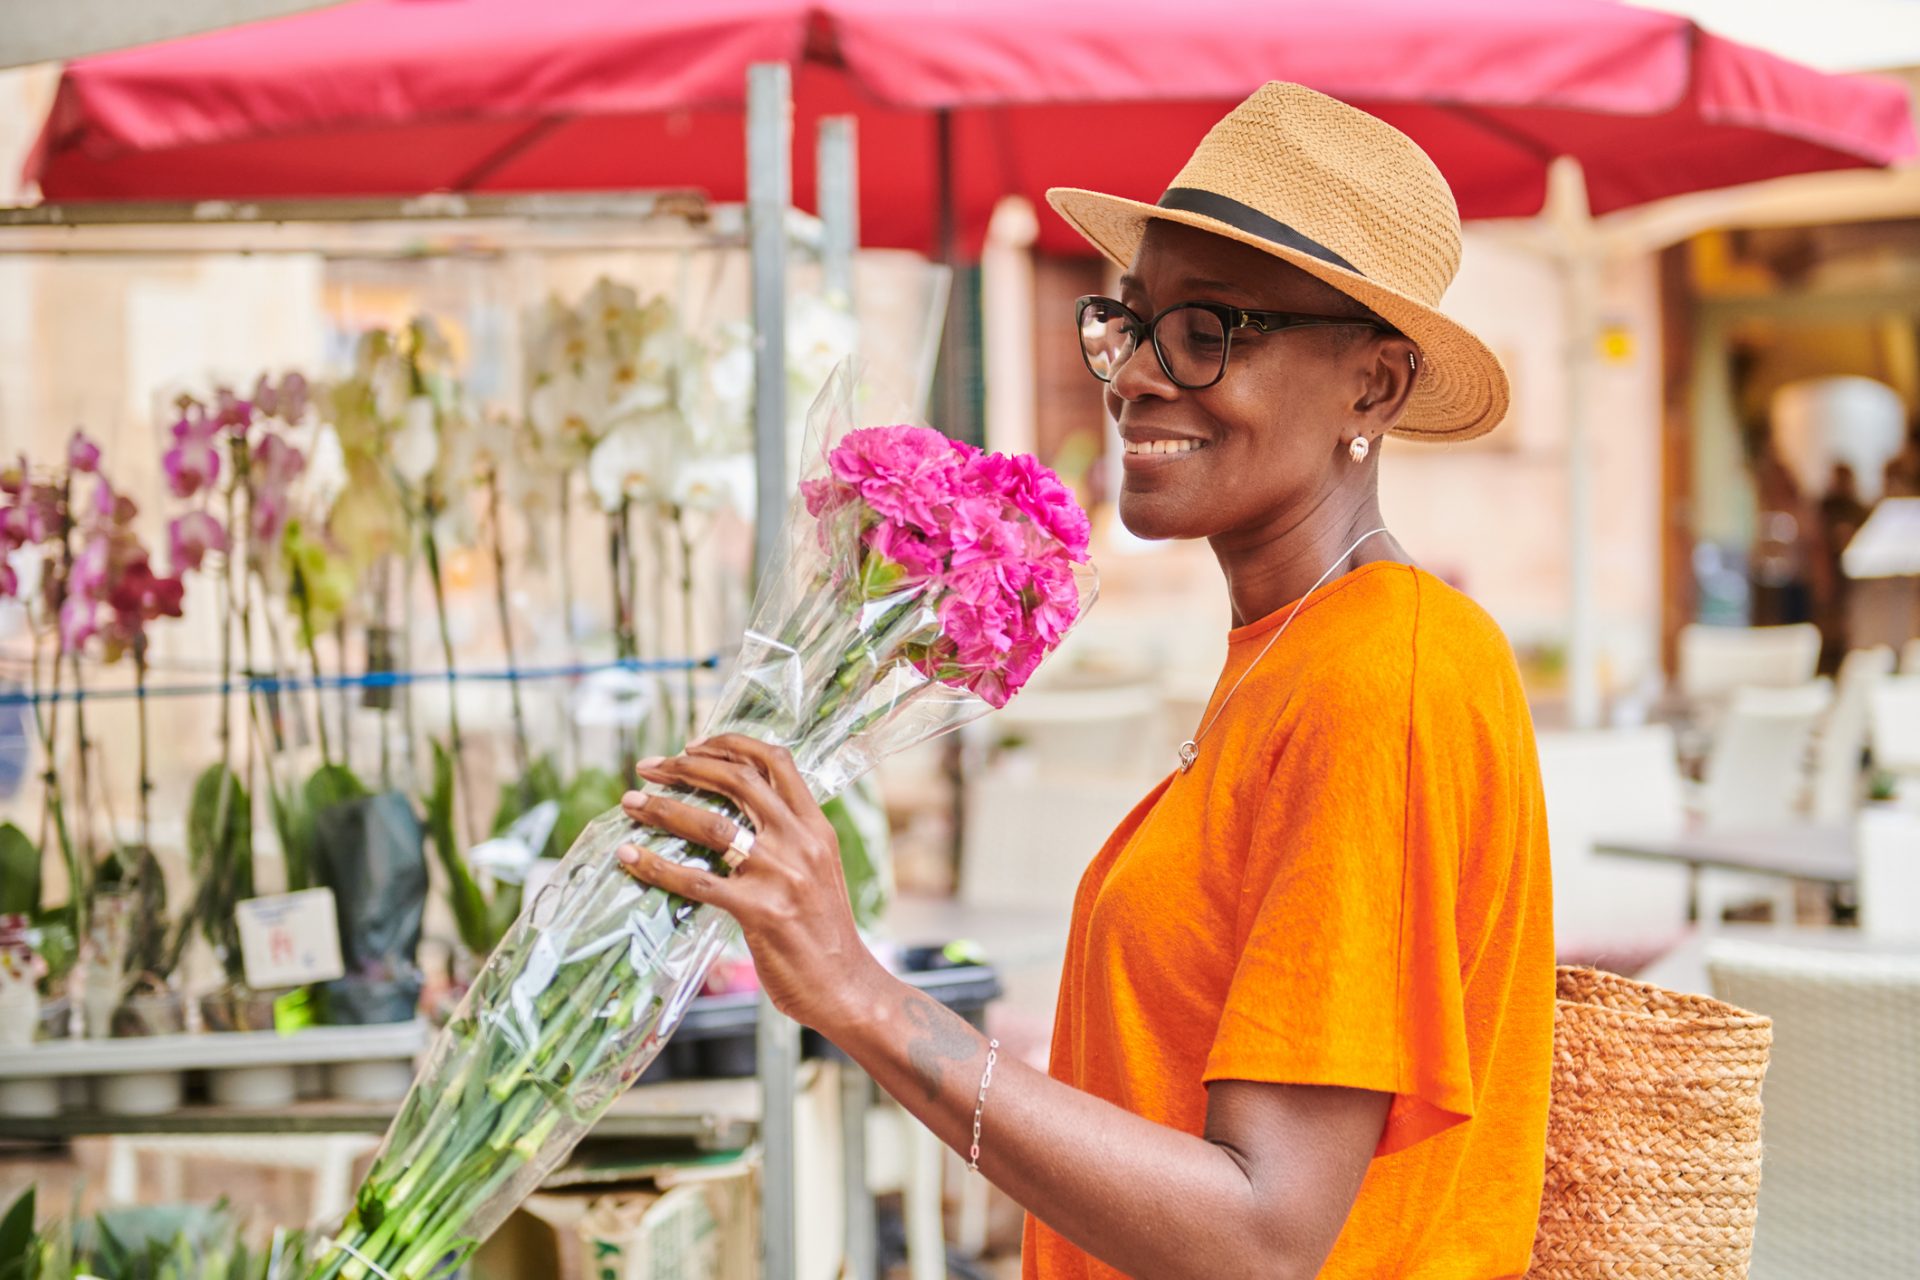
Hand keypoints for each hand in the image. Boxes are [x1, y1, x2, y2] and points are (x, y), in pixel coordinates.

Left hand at [615, 734, 882, 1032]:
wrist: (846, 987)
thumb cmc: (826, 934)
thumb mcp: (819, 872)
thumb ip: (787, 843)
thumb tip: (739, 822)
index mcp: (817, 828)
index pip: (777, 761)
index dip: (730, 745)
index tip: (692, 746)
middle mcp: (801, 842)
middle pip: (739, 780)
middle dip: (687, 766)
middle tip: (650, 767)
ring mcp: (781, 875)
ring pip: (713, 825)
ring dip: (664, 807)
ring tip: (631, 801)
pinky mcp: (759, 911)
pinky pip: (697, 881)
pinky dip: (657, 866)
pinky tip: (630, 857)